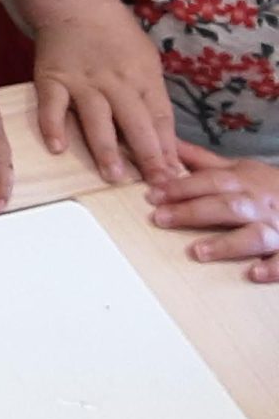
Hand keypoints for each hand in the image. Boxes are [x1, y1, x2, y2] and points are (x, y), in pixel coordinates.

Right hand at [31, 9, 178, 183]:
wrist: (77, 5)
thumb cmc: (116, 37)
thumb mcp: (146, 61)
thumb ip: (151, 97)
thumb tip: (163, 140)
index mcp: (143, 77)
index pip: (160, 117)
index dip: (168, 148)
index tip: (174, 175)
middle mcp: (115, 81)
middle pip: (135, 122)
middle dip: (147, 155)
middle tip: (155, 184)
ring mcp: (82, 81)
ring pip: (96, 118)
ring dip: (106, 148)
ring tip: (113, 176)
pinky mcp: (51, 79)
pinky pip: (52, 106)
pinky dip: (53, 127)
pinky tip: (57, 148)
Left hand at [153, 144, 278, 282]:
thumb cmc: (270, 186)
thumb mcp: (242, 169)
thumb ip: (204, 161)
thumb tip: (168, 144)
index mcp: (245, 182)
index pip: (211, 181)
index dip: (181, 187)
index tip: (152, 195)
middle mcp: (259, 205)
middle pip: (226, 206)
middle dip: (193, 212)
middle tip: (160, 219)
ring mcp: (277, 228)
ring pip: (254, 235)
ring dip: (226, 243)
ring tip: (197, 252)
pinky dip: (271, 268)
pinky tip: (253, 274)